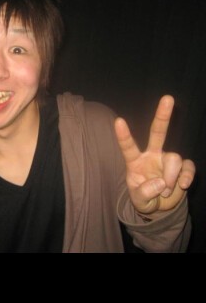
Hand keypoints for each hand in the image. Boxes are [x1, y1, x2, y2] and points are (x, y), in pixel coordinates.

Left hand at [114, 95, 195, 214]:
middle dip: (163, 115)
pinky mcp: (182, 167)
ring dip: (171, 177)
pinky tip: (182, 185)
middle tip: (168, 98)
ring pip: (174, 158)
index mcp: (135, 161)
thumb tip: (161, 183)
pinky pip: (188, 167)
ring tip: (165, 190)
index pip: (128, 146)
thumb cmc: (143, 197)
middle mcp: (152, 155)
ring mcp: (168, 160)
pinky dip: (186, 177)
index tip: (118, 121)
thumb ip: (145, 193)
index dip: (123, 135)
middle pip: (158, 132)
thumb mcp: (138, 200)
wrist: (160, 206)